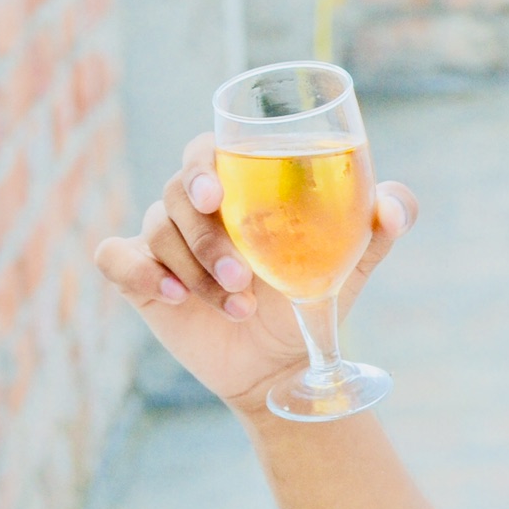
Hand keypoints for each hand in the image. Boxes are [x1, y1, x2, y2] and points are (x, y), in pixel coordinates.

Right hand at [94, 133, 417, 420]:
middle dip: (205, 234)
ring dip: (196, 270)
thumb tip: (393, 210)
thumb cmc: (315, 291)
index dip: (202, 162)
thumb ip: (385, 221)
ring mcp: (164, 240)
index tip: (216, 193)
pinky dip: (138, 272)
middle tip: (240, 272)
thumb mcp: (357, 257)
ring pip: (156, 231)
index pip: (205, 149)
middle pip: (177, 191)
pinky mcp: (140, 278)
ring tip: (240, 304)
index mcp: (241, 184)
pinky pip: (115, 259)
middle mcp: (196, 206)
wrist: (284, 359)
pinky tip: (172, 296)